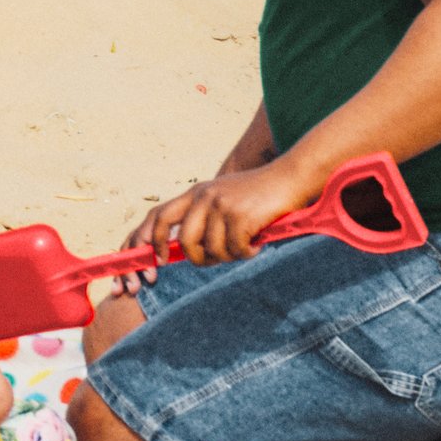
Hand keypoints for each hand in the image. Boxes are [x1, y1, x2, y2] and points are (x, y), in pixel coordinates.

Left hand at [131, 160, 318, 265]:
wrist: (290, 178)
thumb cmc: (258, 195)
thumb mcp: (223, 199)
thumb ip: (203, 218)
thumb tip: (185, 251)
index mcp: (195, 193)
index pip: (158, 216)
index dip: (150, 241)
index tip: (157, 261)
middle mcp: (204, 196)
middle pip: (184, 240)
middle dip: (196, 258)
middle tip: (211, 262)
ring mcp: (221, 205)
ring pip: (212, 250)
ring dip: (229, 256)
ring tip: (243, 247)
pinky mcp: (240, 215)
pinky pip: (235, 250)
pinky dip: (247, 253)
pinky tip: (256, 244)